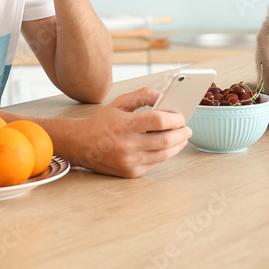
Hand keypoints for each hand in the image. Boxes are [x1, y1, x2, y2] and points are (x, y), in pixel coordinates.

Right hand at [72, 87, 191, 177]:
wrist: (81, 145)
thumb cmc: (102, 123)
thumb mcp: (119, 103)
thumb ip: (142, 95)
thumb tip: (163, 97)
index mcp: (125, 125)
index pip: (158, 120)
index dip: (174, 118)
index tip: (181, 117)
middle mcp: (128, 145)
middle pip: (166, 140)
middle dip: (182, 133)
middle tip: (187, 129)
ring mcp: (130, 161)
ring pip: (164, 154)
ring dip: (177, 145)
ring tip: (181, 138)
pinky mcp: (131, 172)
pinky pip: (155, 163)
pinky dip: (164, 154)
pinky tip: (166, 147)